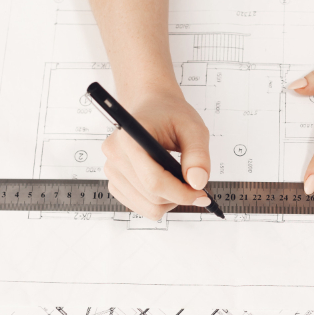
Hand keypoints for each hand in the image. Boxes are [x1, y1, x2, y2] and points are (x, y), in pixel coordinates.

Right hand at [101, 86, 211, 218]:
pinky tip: (166, 182)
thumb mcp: (193, 128)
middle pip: (151, 196)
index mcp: (130, 138)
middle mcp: (115, 156)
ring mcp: (111, 170)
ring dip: (169, 200)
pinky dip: (158, 201)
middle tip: (195, 184)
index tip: (202, 195)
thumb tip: (197, 183)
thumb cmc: (171, 114)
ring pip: (147, 207)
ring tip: (180, 179)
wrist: (153, 108)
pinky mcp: (114, 181)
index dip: (181, 193)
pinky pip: (139, 206)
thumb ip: (198, 155)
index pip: (154, 181)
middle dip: (179, 196)